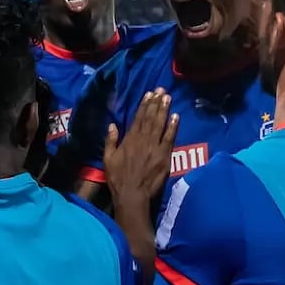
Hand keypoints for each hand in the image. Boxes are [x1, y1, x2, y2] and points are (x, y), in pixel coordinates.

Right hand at [104, 89, 178, 205]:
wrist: (132, 194)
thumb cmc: (118, 178)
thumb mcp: (108, 159)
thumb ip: (110, 141)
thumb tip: (112, 125)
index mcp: (130, 139)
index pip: (138, 117)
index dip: (144, 105)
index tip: (149, 94)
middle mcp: (143, 139)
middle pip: (151, 117)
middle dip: (156, 103)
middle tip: (161, 90)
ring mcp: (155, 147)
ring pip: (161, 124)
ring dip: (165, 110)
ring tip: (168, 97)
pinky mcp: (165, 156)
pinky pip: (170, 138)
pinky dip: (173, 127)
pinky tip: (176, 116)